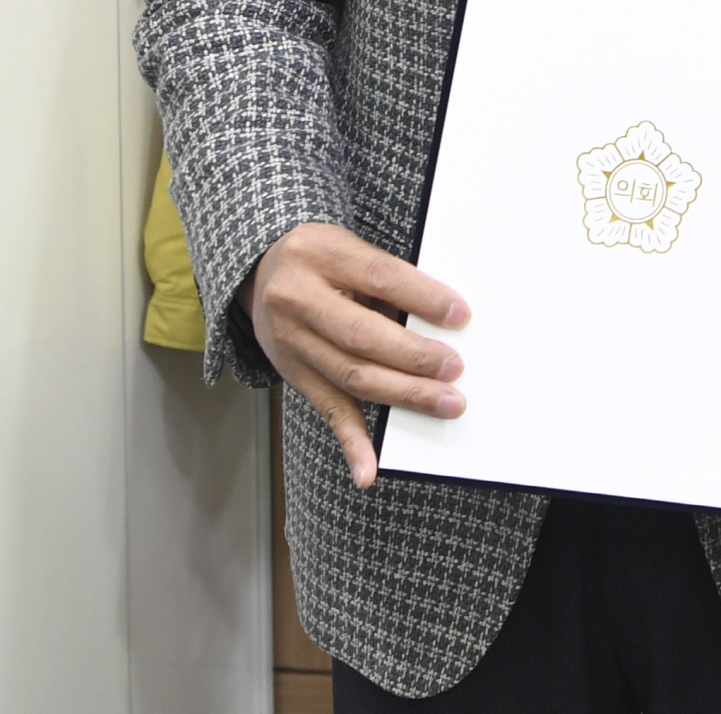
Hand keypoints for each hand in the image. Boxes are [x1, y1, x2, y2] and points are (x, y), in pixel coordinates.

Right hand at [244, 221, 469, 488]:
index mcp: (320, 254)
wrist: (261, 272)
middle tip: (454, 370)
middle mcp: (297, 299)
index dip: (422, 298)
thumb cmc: (323, 257)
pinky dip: (351, 443)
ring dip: (401, 395)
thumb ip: (388, 280)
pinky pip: (325, 410)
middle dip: (414, 357)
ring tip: (443, 403)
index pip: (380, 278)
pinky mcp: (292, 374)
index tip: (460, 316)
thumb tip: (444, 318)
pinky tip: (368, 470)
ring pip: (350, 376)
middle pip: (362, 336)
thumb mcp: (349, 249)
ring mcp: (289, 342)